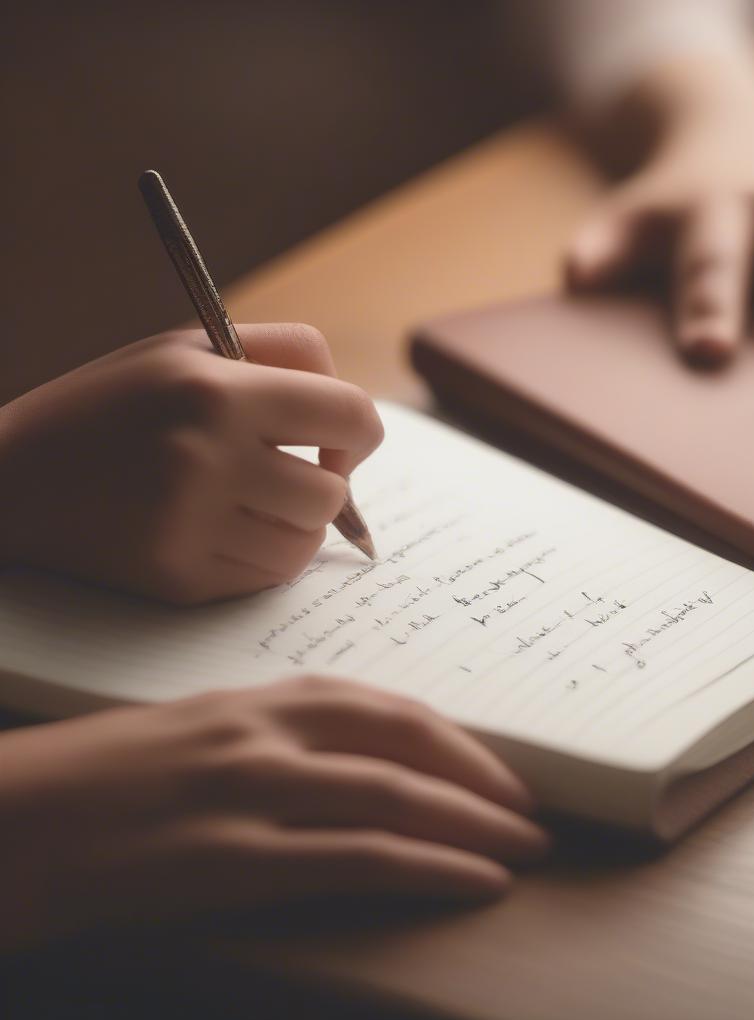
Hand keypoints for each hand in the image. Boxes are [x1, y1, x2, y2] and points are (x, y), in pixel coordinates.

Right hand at [0, 324, 383, 601]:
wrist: (13, 477)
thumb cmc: (115, 405)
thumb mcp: (188, 348)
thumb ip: (283, 357)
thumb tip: (357, 419)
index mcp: (218, 392)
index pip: (352, 416)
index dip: (359, 432)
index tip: (336, 443)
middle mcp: (208, 460)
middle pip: (333, 493)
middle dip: (324, 485)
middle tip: (285, 473)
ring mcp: (191, 527)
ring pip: (306, 544)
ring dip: (294, 525)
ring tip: (251, 502)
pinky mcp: (179, 578)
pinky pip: (266, 578)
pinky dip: (260, 556)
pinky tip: (221, 531)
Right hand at [0, 676, 545, 952]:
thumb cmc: (83, 786)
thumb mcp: (183, 740)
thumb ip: (260, 742)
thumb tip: (341, 767)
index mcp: (247, 699)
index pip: (377, 702)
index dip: (448, 734)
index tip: (493, 766)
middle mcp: (257, 732)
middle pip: (401, 738)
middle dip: (479, 773)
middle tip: (532, 808)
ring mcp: (244, 791)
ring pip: (392, 796)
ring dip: (473, 824)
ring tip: (526, 849)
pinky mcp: (225, 860)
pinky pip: (355, 858)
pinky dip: (428, 867)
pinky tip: (474, 882)